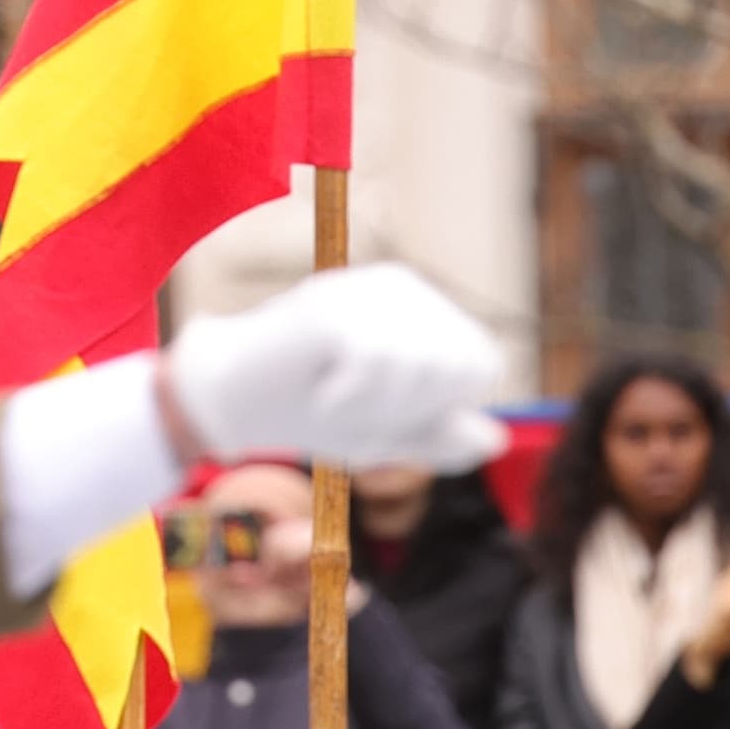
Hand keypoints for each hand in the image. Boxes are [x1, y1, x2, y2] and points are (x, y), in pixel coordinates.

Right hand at [163, 263, 507, 474]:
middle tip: (355, 404)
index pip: (480, 364)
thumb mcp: (387, 434)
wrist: (235, 400)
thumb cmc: (312, 413)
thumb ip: (439, 437)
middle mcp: (402, 289)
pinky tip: (320, 389)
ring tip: (334, 395)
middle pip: (454, 368)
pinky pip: (375, 362)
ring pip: (419, 365)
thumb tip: (495, 440)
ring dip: (376, 405)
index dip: (445, 406)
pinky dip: (349, 396)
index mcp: (425, 314)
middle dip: (409, 408)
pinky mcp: (333, 299)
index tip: (393, 412)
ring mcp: (365, 288)